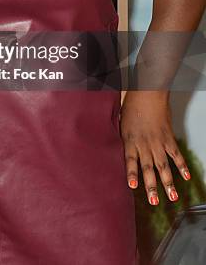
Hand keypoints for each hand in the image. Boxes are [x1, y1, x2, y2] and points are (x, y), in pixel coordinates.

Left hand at [119, 90, 190, 205]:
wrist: (147, 93)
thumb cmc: (130, 105)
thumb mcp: (119, 121)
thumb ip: (119, 136)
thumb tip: (110, 145)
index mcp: (129, 139)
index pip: (130, 160)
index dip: (131, 173)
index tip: (132, 186)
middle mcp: (144, 143)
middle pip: (148, 168)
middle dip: (151, 186)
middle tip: (154, 202)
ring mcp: (158, 142)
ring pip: (163, 165)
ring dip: (168, 182)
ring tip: (172, 196)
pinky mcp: (168, 137)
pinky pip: (176, 154)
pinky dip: (182, 166)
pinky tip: (186, 177)